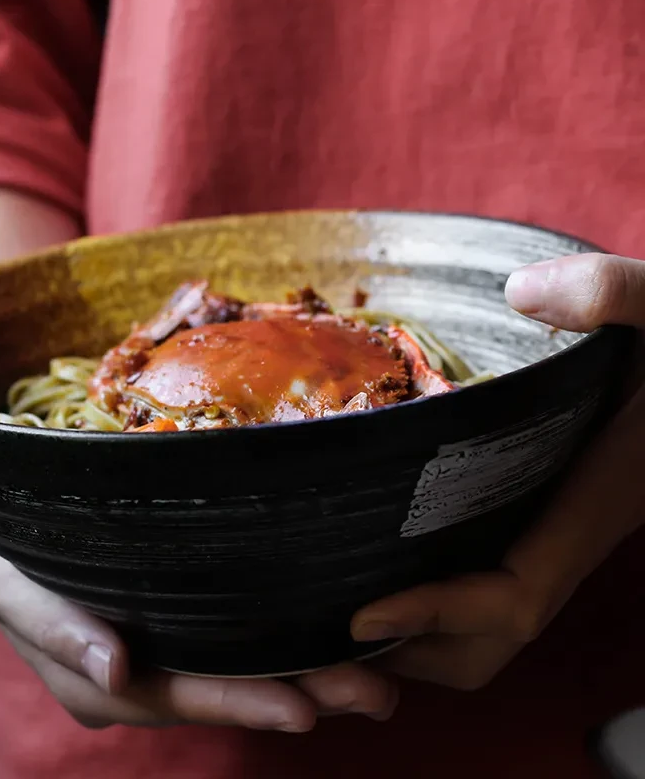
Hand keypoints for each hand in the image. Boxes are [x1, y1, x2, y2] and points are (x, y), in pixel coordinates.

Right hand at [0, 538, 397, 731]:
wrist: (24, 521)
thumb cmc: (14, 549)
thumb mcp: (10, 585)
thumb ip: (55, 629)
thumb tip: (114, 672)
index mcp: (100, 676)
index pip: (177, 696)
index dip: (236, 702)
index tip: (300, 708)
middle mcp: (141, 673)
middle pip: (224, 692)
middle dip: (297, 695)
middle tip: (369, 694)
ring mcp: (166, 648)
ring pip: (240, 671)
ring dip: (308, 676)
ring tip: (375, 680)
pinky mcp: (186, 617)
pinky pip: (238, 639)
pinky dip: (286, 644)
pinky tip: (333, 641)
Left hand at [351, 253, 644, 689]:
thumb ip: (615, 297)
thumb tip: (522, 294)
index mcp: (596, 500)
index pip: (515, 594)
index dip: (440, 617)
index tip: (361, 617)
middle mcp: (574, 532)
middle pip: (496, 636)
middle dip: (418, 650)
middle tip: (329, 632)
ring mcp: (560, 530)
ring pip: (494, 619)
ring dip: (421, 636)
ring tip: (340, 610)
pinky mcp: (547, 515)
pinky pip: (492, 579)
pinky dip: (438, 597)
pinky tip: (386, 558)